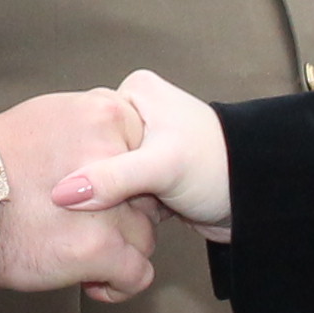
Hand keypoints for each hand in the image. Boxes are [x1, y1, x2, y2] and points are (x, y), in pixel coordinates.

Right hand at [0, 89, 158, 299]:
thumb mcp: (42, 119)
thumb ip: (84, 129)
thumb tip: (104, 143)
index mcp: (103, 114)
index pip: (144, 151)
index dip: (127, 179)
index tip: (110, 194)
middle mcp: (114, 155)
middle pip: (146, 195)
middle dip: (124, 216)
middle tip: (89, 225)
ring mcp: (110, 206)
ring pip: (144, 236)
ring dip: (119, 250)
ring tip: (82, 253)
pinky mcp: (102, 248)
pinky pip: (137, 274)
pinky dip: (119, 284)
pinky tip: (96, 281)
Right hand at [51, 69, 232, 237]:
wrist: (254, 199)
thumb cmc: (218, 169)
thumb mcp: (161, 168)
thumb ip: (112, 178)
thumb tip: (62, 193)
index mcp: (135, 92)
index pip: (85, 123)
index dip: (74, 157)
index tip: (59, 188)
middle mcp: (136, 113)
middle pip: (91, 150)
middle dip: (87, 182)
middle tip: (77, 210)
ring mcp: (141, 145)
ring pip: (101, 175)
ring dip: (100, 198)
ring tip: (91, 217)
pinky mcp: (146, 174)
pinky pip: (116, 191)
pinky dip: (113, 207)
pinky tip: (109, 221)